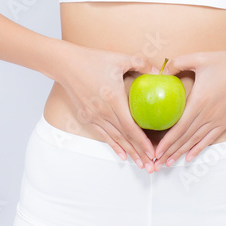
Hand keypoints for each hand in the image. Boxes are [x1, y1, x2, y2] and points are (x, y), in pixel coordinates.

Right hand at [56, 43, 158, 168]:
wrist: (66, 65)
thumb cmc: (93, 60)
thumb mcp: (120, 58)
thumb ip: (141, 63)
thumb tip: (159, 71)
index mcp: (113, 98)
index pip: (130, 127)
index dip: (142, 142)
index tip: (153, 152)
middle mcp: (103, 111)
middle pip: (124, 137)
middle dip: (139, 153)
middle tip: (152, 166)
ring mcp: (93, 116)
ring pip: (115, 139)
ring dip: (129, 153)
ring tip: (141, 164)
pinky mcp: (87, 117)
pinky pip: (103, 135)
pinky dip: (114, 146)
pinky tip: (122, 155)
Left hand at [152, 49, 225, 167]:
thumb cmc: (224, 62)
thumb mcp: (198, 58)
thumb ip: (177, 63)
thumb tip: (161, 71)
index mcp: (199, 101)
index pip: (179, 127)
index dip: (167, 141)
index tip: (156, 151)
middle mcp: (208, 114)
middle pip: (185, 138)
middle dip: (170, 151)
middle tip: (156, 162)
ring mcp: (218, 119)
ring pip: (196, 141)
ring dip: (181, 153)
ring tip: (168, 163)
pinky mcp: (225, 121)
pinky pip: (209, 139)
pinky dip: (198, 149)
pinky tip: (189, 157)